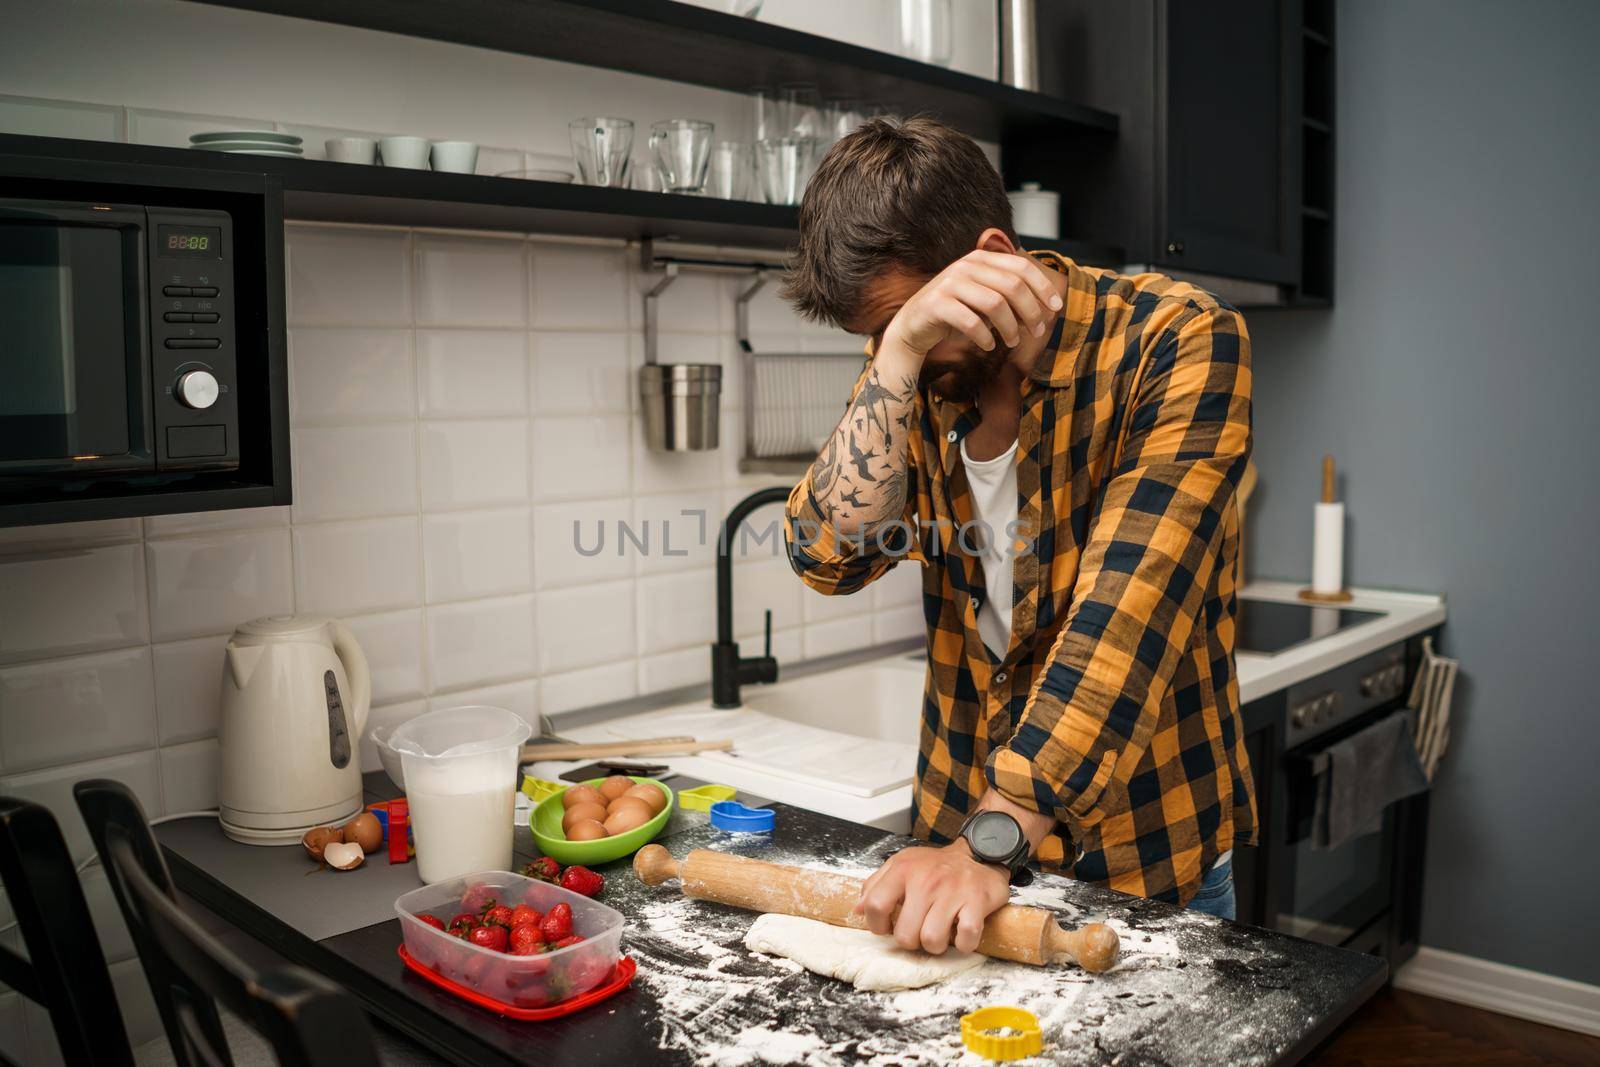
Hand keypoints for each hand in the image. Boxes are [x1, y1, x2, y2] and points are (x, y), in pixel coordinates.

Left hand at [853, 841, 1009, 954]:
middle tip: (920, 929)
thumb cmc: (935, 866)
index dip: (877, 926)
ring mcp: (952, 891)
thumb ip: (876, 885)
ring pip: (932, 941)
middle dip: (912, 941)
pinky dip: (964, 943)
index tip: (887, 927)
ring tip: (941, 931)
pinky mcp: (977, 902)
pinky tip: (961, 932)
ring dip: (937, 945)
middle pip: (905, 935)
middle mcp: (926, 880)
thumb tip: (859, 910)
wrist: (978, 854)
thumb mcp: (902, 865)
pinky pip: (964, 939)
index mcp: (903, 869)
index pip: (876, 906)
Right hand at [883, 250, 1063, 356]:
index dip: (1043, 288)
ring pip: (994, 304)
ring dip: (1010, 327)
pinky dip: (985, 337)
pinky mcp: (936, 304)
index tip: (1056, 308)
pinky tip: (989, 346)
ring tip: (1012, 342)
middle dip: (1031, 311)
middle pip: (1012, 285)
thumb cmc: (956, 313)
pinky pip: (970, 321)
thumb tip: (1048, 307)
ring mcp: (949, 283)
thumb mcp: (985, 298)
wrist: (914, 326)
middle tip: (1037, 332)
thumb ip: (1009, 295)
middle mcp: (965, 265)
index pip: (1021, 267)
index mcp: (981, 258)